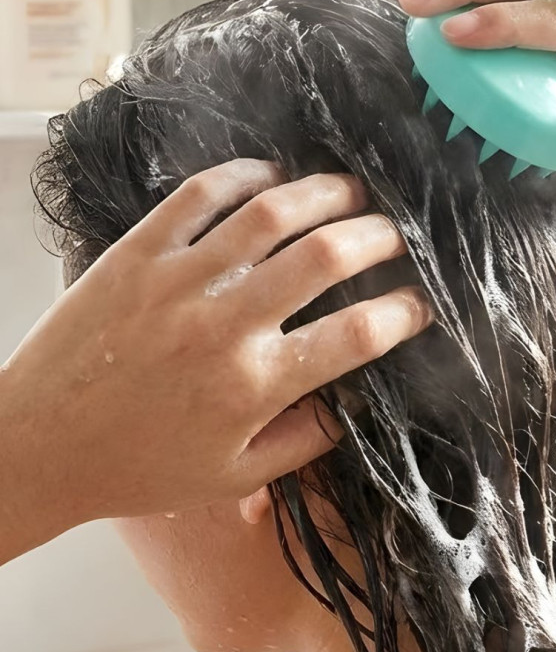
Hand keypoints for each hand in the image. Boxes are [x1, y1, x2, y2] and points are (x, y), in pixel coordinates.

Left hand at [0, 159, 431, 558]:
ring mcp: (179, 280)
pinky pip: (199, 194)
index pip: (357, 335)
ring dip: (326, 192)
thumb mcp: (235, 476)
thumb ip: (306, 440)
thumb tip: (355, 398)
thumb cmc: (140, 467)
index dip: (405, 312)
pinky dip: (243, 174)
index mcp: (254, 386)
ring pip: (270, 213)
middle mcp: (225, 325)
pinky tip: (272, 175)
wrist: (38, 446)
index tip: (421, 303)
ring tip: (352, 191)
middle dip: (379, 237)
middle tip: (396, 235)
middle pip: (326, 256)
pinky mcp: (137, 252)